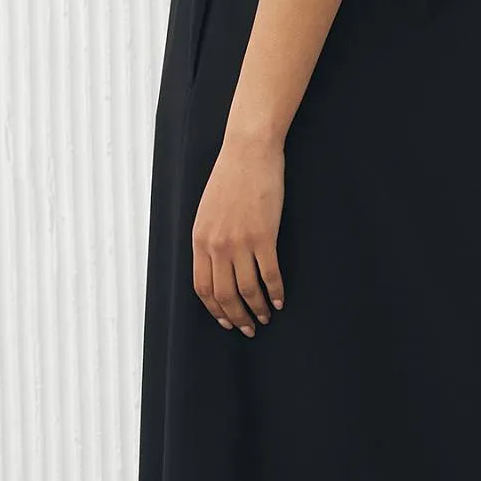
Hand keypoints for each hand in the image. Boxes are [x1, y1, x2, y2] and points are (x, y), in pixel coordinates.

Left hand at [192, 129, 286, 334]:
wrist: (248, 151)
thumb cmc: (230, 177)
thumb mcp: (208, 211)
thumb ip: (209, 239)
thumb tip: (216, 265)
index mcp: (200, 240)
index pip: (203, 288)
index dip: (215, 310)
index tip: (226, 321)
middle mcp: (217, 245)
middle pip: (225, 295)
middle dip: (237, 317)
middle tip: (248, 329)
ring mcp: (240, 242)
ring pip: (247, 290)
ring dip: (257, 309)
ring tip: (266, 317)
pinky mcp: (264, 236)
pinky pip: (270, 274)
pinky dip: (276, 292)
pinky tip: (280, 300)